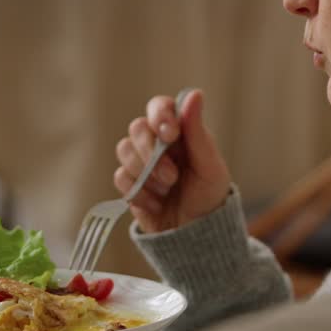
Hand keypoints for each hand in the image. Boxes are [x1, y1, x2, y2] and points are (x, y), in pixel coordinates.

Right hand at [113, 89, 231, 232]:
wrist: (194, 236)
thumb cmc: (210, 197)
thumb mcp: (210, 166)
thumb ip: (198, 132)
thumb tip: (195, 94)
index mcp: (180, 132)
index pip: (159, 106)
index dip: (159, 116)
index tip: (170, 135)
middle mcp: (157, 142)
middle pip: (137, 127)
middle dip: (150, 152)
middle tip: (172, 176)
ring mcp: (141, 162)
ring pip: (123, 149)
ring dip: (145, 173)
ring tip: (167, 191)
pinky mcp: (130, 183)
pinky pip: (121, 177)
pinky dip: (139, 192)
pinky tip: (157, 203)